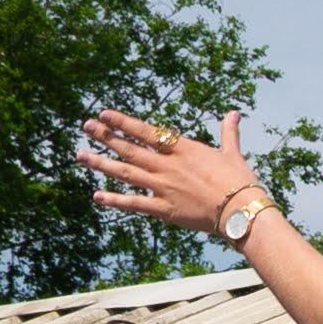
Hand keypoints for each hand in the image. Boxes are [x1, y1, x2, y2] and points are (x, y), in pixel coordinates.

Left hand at [79, 106, 267, 234]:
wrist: (242, 210)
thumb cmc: (240, 182)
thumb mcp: (233, 153)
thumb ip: (228, 133)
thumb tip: (234, 113)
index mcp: (183, 149)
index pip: (145, 131)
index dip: (123, 122)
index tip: (104, 114)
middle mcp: (167, 165)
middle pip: (129, 148)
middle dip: (105, 136)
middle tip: (86, 126)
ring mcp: (163, 187)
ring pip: (126, 172)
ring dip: (101, 163)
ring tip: (81, 155)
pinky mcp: (164, 209)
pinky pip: (134, 204)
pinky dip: (115, 200)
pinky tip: (97, 196)